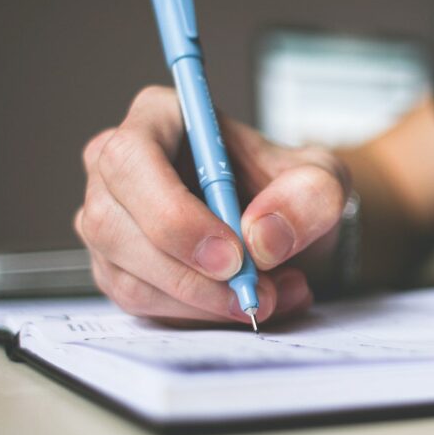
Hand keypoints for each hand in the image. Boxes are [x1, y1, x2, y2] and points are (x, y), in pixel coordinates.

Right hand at [75, 86, 350, 324]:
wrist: (287, 229)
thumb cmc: (291, 190)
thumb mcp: (323, 180)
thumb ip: (308, 196)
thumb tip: (262, 238)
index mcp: (159, 118)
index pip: (132, 159)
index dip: (174, 214)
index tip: (232, 255)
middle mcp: (118, 167)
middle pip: (113, 225)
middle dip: (190, 274)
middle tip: (254, 293)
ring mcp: (110, 221)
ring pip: (128, 276)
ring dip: (203, 302)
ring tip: (270, 296)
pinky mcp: (118, 269)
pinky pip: (143, 305)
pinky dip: (200, 316)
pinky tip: (245, 303)